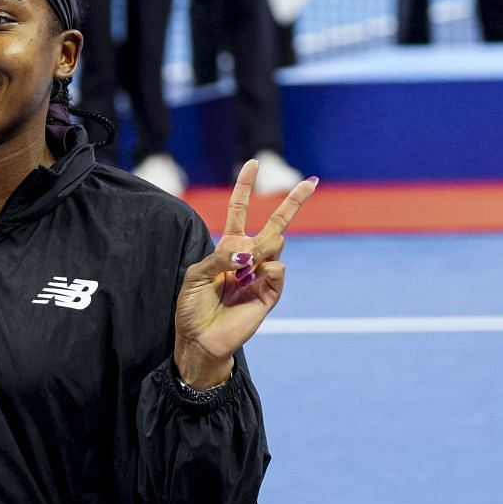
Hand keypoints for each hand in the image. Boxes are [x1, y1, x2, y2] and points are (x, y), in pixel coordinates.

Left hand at [172, 160, 316, 387]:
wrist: (200, 340)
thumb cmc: (192, 308)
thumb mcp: (196, 275)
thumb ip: (220, 258)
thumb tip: (249, 254)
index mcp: (228, 248)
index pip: (239, 211)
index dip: (245, 187)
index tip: (253, 163)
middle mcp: (248, 258)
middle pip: (276, 224)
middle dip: (293, 202)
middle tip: (311, 182)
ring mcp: (261, 275)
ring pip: (275, 244)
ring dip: (260, 248)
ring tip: (242, 268)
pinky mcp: (270, 293)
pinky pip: (278, 270)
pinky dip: (268, 268)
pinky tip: (256, 274)